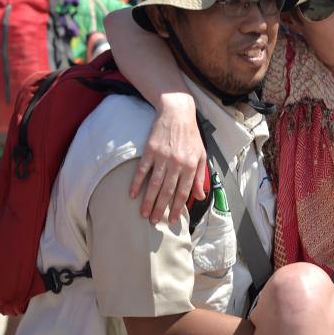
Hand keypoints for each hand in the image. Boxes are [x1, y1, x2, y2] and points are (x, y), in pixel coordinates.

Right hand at [129, 91, 207, 223]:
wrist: (177, 112)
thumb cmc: (191, 135)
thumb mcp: (201, 155)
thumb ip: (200, 177)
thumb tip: (200, 197)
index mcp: (191, 166)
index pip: (183, 192)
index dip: (177, 208)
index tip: (171, 220)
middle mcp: (177, 163)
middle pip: (167, 191)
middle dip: (160, 209)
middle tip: (154, 222)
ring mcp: (163, 157)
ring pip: (154, 184)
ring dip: (148, 201)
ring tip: (143, 214)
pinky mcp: (150, 150)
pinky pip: (142, 170)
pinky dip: (137, 183)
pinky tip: (132, 194)